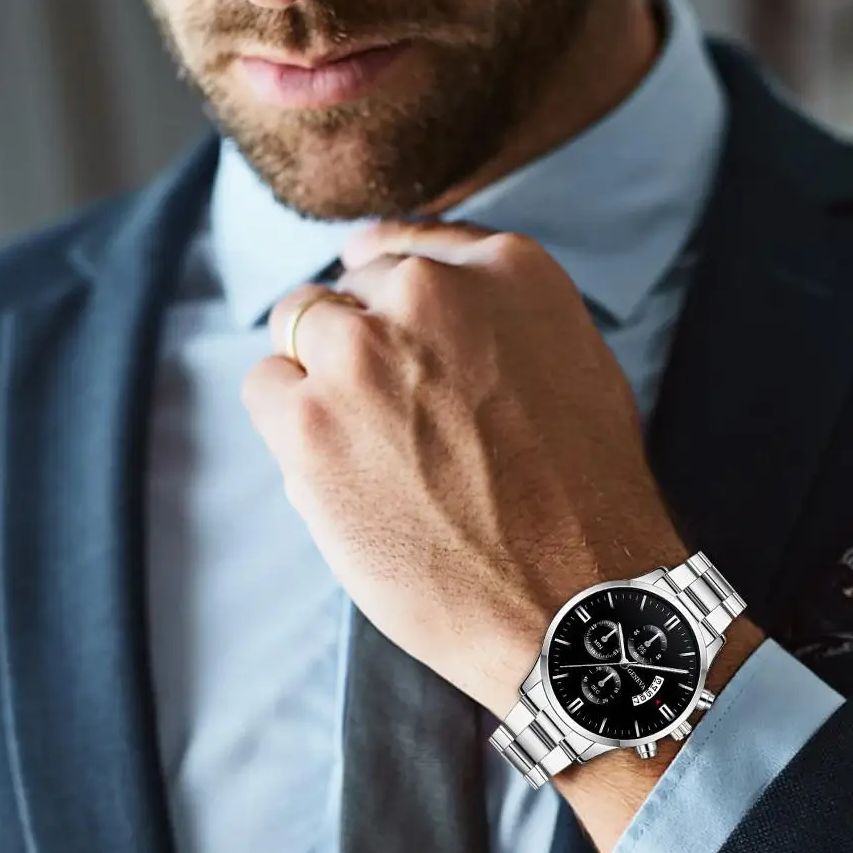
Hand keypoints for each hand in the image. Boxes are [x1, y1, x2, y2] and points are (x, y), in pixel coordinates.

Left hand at [244, 223, 687, 714]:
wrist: (571, 605)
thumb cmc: (586, 506)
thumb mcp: (576, 369)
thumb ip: (498, 319)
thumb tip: (412, 292)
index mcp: (506, 270)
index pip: (406, 247)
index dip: (390, 302)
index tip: (392, 341)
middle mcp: (428, 293)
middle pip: (350, 291)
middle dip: (362, 347)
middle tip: (394, 424)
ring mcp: (362, 354)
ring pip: (298, 326)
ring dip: (319, 379)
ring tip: (369, 454)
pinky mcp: (308, 424)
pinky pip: (265, 389)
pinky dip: (288, 428)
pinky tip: (339, 477)